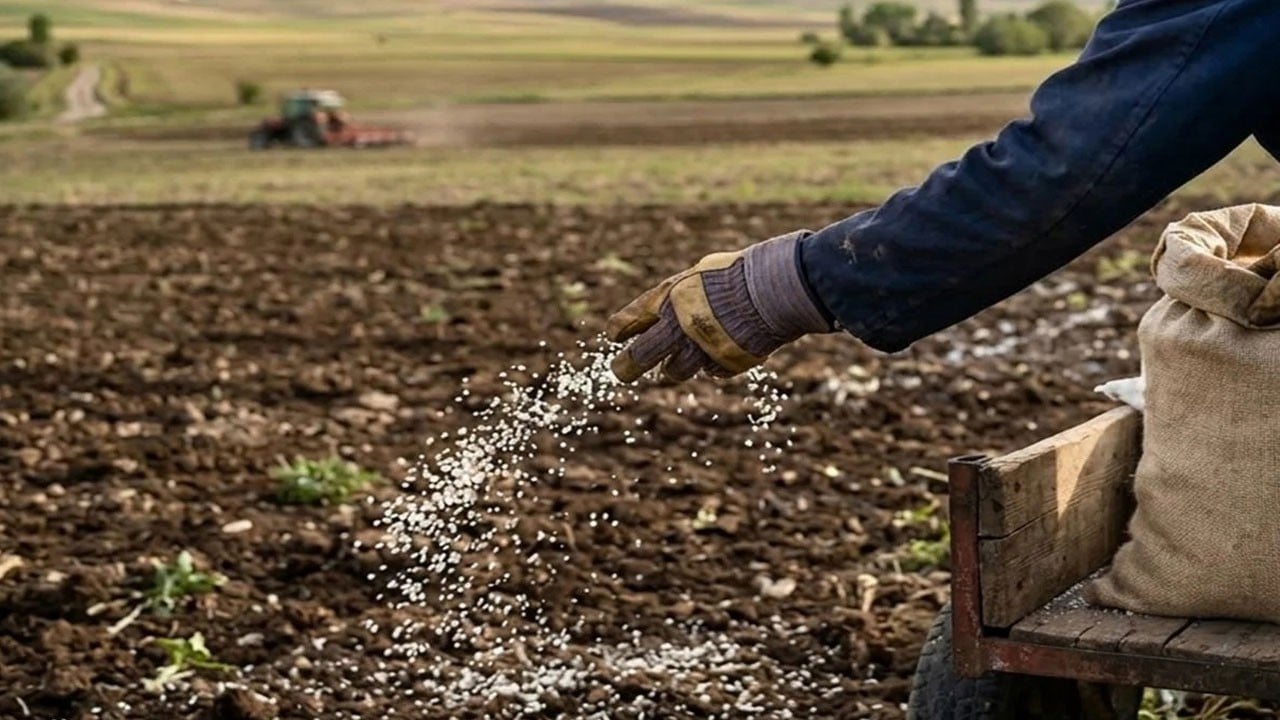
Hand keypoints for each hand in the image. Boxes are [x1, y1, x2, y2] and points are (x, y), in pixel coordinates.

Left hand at [606, 230, 831, 382]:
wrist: (775, 288)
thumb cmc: (737, 275)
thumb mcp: (698, 275)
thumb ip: (677, 296)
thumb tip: (658, 315)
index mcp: (668, 299)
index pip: (628, 321)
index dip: (618, 330)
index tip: (614, 337)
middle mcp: (678, 327)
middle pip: (640, 356)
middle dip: (626, 366)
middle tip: (620, 372)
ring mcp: (700, 349)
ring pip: (675, 371)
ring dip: (676, 366)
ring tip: (683, 356)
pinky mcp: (723, 364)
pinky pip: (709, 371)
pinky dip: (711, 363)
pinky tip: (720, 348)